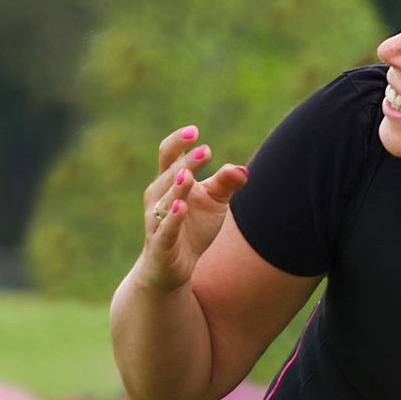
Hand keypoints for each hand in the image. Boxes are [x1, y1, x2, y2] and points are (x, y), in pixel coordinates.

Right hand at [137, 126, 246, 292]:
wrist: (172, 268)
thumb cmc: (193, 228)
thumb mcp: (214, 203)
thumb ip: (226, 184)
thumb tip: (244, 169)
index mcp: (169, 182)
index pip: (168, 155)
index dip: (178, 142)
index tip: (195, 132)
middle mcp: (157, 198)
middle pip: (169, 174)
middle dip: (186, 163)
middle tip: (204, 152)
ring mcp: (156, 221)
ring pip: (164, 200)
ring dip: (176, 187)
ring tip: (188, 175)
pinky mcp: (160, 244)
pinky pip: (165, 229)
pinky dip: (172, 217)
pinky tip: (180, 206)